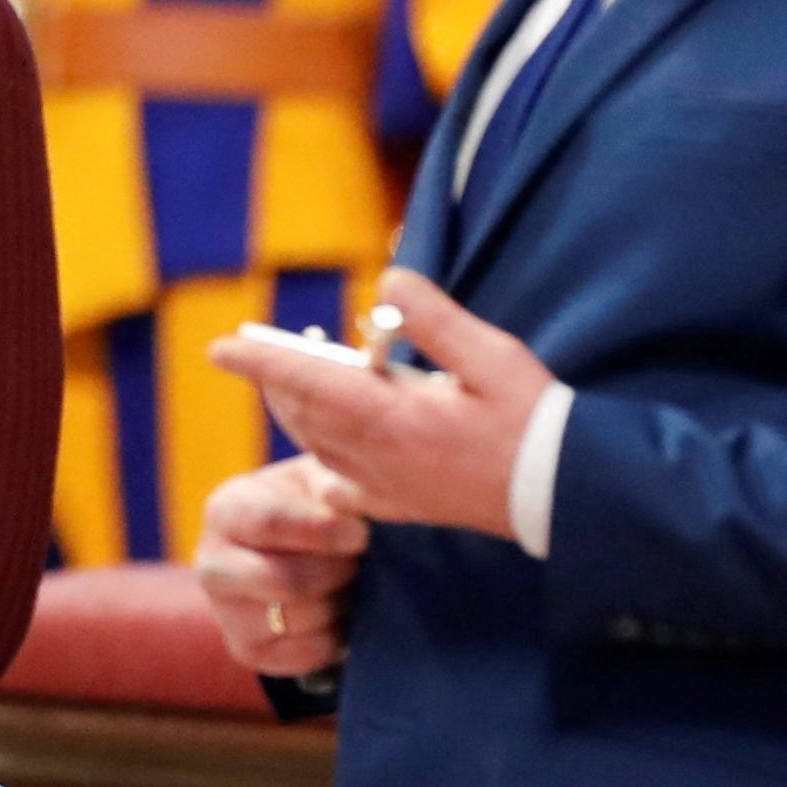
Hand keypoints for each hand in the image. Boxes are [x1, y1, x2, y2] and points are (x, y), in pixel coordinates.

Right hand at [193, 451, 371, 676]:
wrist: (296, 555)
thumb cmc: (313, 506)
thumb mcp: (321, 479)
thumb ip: (335, 482)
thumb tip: (343, 497)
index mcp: (227, 511)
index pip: (268, 524)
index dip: (323, 532)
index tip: (361, 534)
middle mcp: (212, 564)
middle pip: (287, 581)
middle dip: (339, 573)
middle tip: (359, 561)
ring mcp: (225, 613)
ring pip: (303, 618)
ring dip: (342, 603)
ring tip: (348, 583)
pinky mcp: (247, 650)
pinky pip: (309, 653)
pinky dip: (338, 636)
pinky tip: (337, 611)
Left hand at [210, 270, 550, 539]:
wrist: (567, 496)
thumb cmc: (536, 423)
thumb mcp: (493, 356)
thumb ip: (434, 319)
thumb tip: (387, 280)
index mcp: (392, 418)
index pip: (306, 382)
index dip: (259, 362)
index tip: (219, 348)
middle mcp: (378, 457)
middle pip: (303, 416)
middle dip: (276, 382)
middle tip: (261, 353)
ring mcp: (389, 486)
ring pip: (316, 449)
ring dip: (297, 415)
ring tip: (295, 385)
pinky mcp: (407, 506)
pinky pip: (343, 486)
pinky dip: (325, 462)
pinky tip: (330, 455)